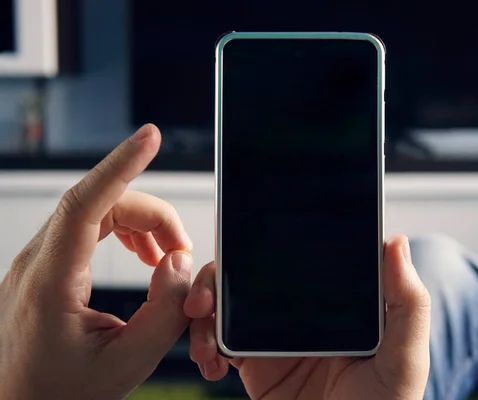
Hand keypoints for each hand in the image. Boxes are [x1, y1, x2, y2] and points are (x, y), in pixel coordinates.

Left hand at [0, 125, 193, 399]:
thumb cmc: (60, 396)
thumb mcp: (126, 366)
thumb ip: (164, 313)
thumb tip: (178, 262)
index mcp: (51, 285)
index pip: (85, 204)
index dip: (121, 165)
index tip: (150, 137)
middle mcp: (38, 263)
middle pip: (103, 204)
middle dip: (155, 216)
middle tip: (184, 255)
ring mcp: (40, 262)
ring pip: (99, 211)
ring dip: (143, 224)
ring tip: (167, 259)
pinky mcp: (48, 266)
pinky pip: (90, 227)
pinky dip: (127, 233)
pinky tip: (145, 257)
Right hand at [185, 235, 430, 399]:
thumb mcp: (404, 359)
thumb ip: (408, 304)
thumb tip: (396, 243)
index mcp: (335, 302)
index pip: (297, 258)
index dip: (265, 245)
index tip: (240, 245)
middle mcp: (302, 314)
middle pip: (251, 276)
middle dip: (218, 277)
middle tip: (203, 298)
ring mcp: (274, 338)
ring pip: (227, 305)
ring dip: (203, 309)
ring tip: (200, 329)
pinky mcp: (254, 366)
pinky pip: (218, 343)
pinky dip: (202, 344)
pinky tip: (208, 360)